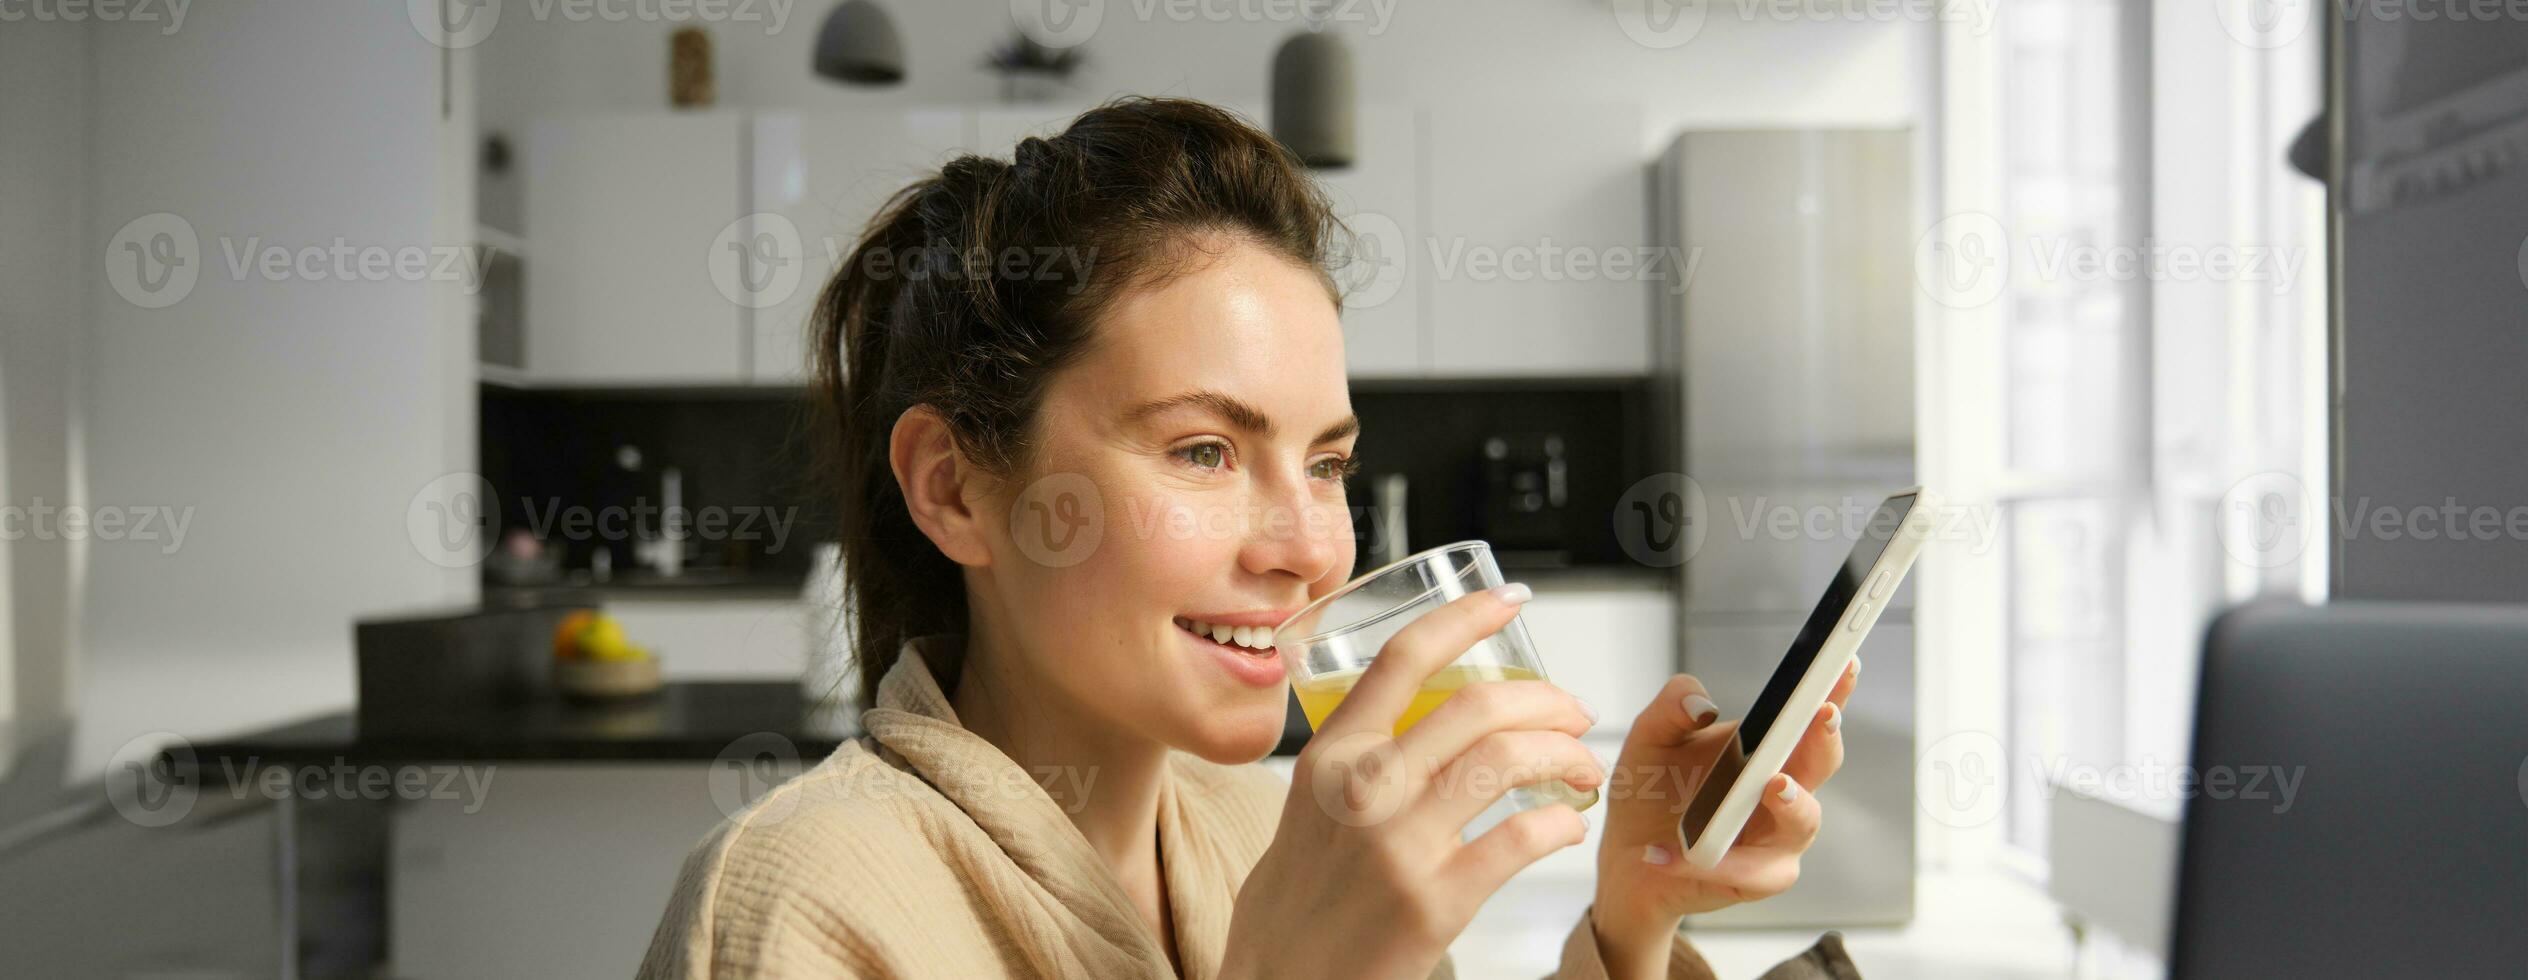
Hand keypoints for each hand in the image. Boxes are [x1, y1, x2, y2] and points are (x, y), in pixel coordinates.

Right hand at [1222, 585, 1604, 979]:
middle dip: (1546, 698)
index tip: (1507, 599)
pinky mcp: (1435, 900)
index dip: (1464, 616)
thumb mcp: (1304, 807)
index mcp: (1329, 755)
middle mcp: (1363, 787)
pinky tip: (1566, 826)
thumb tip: (1419, 724)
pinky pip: (1522, 839)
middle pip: (1478, 705)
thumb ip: (1354, 763)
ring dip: (1566, 754)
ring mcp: (1400, 843)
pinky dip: (1561, 824)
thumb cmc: (1293, 907)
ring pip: (1509, 760)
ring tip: (1582, 767)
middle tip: (1574, 711)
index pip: (1403, 658)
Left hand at [1587, 660, 1858, 972]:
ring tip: (1772, 784)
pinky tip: (1669, 853)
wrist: (1629, 856)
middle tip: (1820, 715)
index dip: (1833, 689)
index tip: (1844, 662)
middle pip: (1821, 762)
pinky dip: (1711, 861)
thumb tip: (1703, 706)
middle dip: (1824, 737)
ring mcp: (1776, 836)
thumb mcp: (1649, 739)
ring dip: (1792, 802)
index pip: (1808, 717)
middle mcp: (1783, 789)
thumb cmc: (1652, 794)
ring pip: (1803, 820)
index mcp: (1765, 749)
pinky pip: (1750, 870)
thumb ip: (1670, 708)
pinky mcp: (1756, 877)